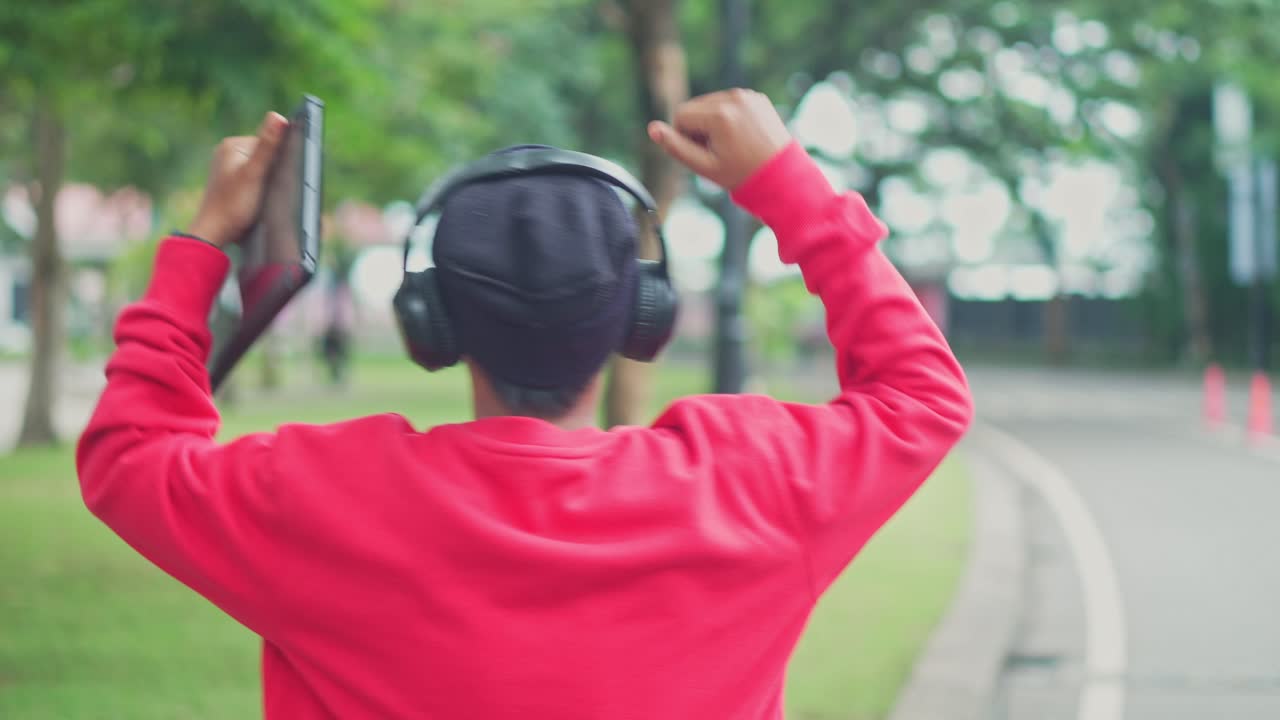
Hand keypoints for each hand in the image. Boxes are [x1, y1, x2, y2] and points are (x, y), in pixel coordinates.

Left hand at [187, 112, 288, 247]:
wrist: (214, 233)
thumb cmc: (233, 206)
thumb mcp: (255, 174)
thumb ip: (267, 145)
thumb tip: (278, 116)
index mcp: (232, 145)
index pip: (268, 144)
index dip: (278, 161)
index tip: (277, 179)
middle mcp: (226, 152)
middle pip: (264, 156)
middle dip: (271, 172)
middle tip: (266, 191)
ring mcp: (226, 167)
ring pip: (259, 169)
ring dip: (265, 182)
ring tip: (257, 198)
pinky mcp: (229, 182)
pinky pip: (251, 178)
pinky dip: (257, 188)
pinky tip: (253, 201)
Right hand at [647, 88, 791, 190]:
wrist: (781, 176)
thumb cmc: (740, 175)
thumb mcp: (704, 167)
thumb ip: (675, 147)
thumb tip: (652, 129)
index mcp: (719, 115)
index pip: (680, 116)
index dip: (686, 137)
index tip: (704, 153)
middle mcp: (733, 98)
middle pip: (695, 107)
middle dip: (698, 128)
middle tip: (719, 151)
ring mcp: (747, 95)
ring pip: (710, 103)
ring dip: (712, 122)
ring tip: (731, 144)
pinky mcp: (756, 97)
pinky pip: (729, 102)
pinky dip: (729, 117)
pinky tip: (741, 135)